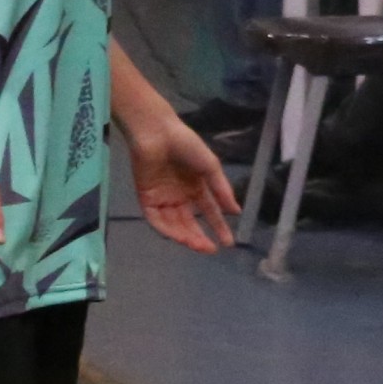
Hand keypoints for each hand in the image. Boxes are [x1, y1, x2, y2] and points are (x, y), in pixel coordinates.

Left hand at [121, 110, 243, 255]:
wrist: (158, 134)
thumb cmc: (186, 145)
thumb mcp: (210, 167)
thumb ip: (221, 190)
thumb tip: (236, 211)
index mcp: (196, 187)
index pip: (209, 212)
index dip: (218, 227)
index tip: (228, 243)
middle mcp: (179, 196)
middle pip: (189, 223)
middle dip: (199, 237)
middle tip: (210, 249)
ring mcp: (162, 198)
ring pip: (173, 224)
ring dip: (185, 236)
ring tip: (197, 245)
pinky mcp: (146, 198)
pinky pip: (156, 219)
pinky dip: (166, 229)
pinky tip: (178, 236)